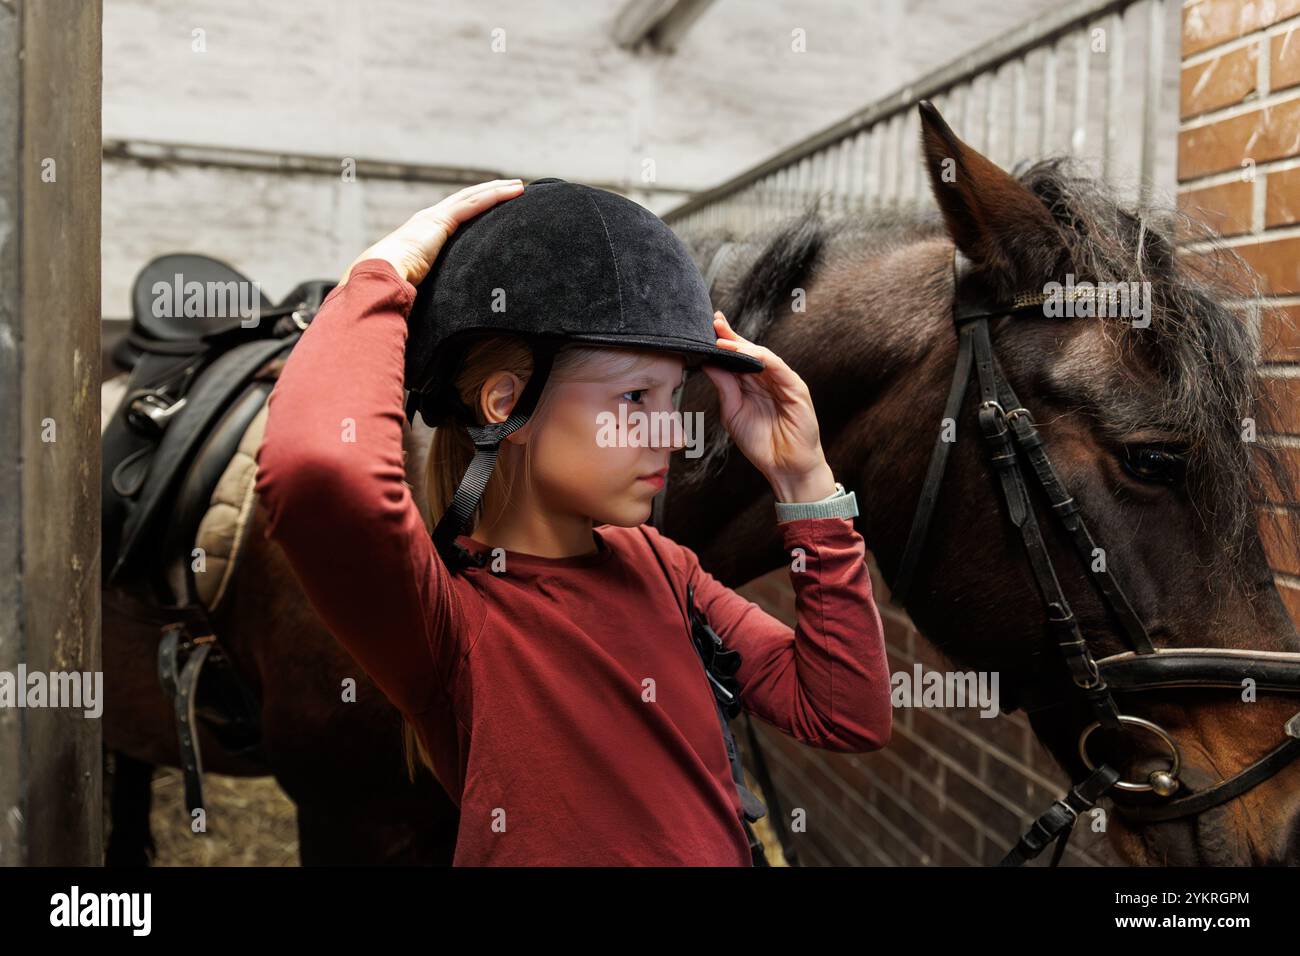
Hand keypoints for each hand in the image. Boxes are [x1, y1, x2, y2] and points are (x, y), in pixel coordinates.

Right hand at [340, 178, 525, 286]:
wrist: (378, 275)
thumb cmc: (391, 285)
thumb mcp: (414, 283)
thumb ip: (425, 286)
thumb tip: (431, 306)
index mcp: (422, 233)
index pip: (454, 215)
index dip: (475, 207)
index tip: (493, 205)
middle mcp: (429, 219)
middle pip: (467, 200)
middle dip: (490, 192)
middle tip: (514, 188)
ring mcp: (434, 217)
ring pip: (473, 197)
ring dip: (498, 190)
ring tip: (520, 187)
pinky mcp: (441, 220)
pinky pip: (474, 204)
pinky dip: (495, 197)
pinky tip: (513, 193)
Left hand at [700, 312, 835, 502]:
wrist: (785, 467)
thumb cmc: (761, 444)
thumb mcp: (733, 412)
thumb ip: (724, 387)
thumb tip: (709, 363)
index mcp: (753, 384)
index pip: (737, 358)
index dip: (724, 343)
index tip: (707, 329)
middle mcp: (768, 379)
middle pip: (749, 351)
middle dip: (731, 336)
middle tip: (714, 322)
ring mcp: (783, 382)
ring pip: (762, 356)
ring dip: (743, 346)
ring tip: (723, 340)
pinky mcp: (796, 389)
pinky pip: (778, 368)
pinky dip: (762, 358)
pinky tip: (747, 352)